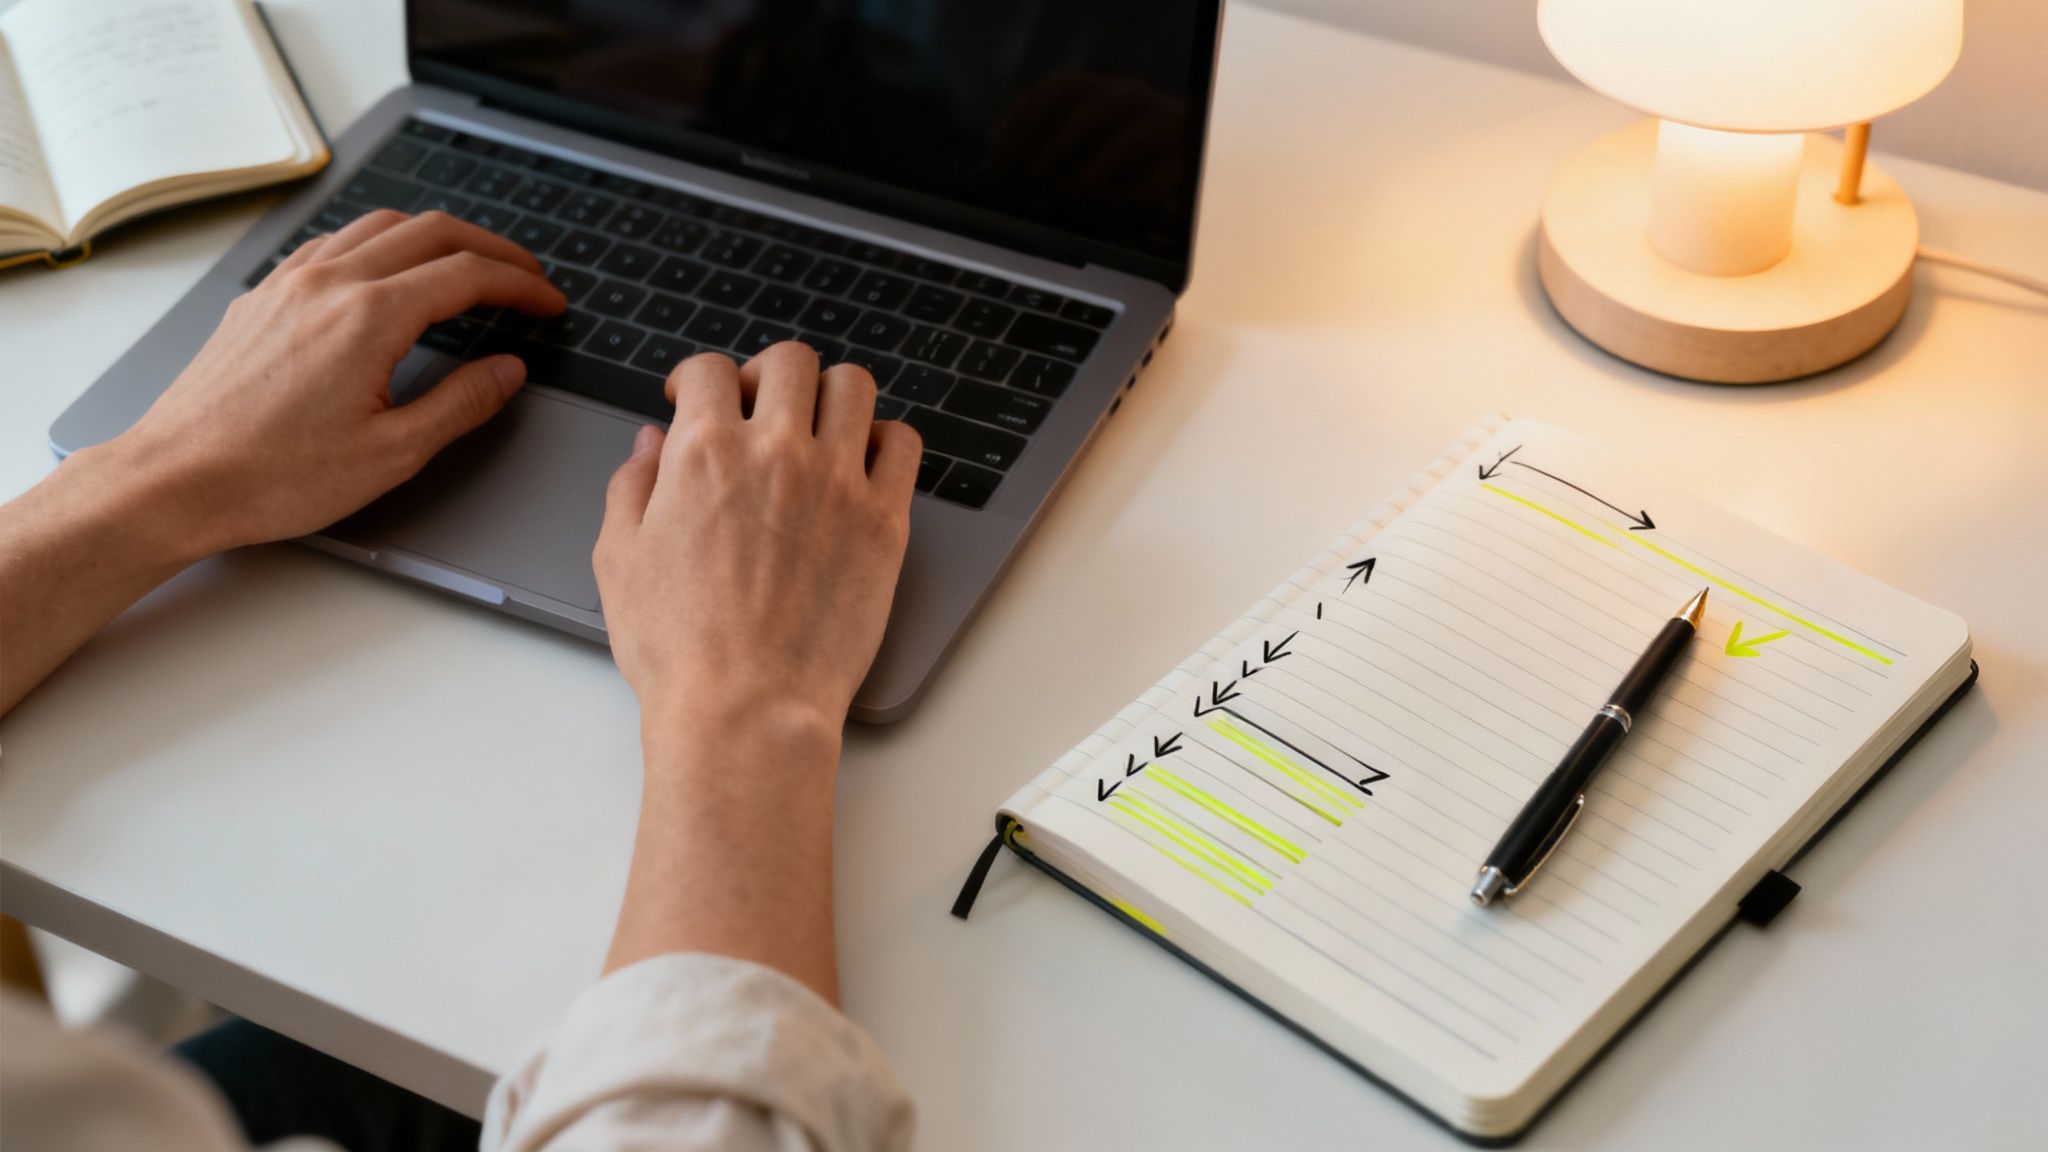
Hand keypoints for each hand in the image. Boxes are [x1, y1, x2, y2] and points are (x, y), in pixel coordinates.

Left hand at [96, 209, 564, 556]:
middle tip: (526, 275)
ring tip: (467, 266)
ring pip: (379, 226)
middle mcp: (329, 283)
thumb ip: (461, 403)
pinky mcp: (262, 297)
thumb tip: (506, 370)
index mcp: (370, 317)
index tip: (549, 302)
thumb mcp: (393, 454)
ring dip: (436, 237)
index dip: (521, 284)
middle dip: (491, 247)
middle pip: (430, 231)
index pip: (468, 275)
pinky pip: (333, 243)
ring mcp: (289, 283)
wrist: (176, 479)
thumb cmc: (274, 476)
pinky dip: (380, 244)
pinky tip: (388, 274)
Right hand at [593, 343, 918, 990]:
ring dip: (830, 394)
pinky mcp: (885, 521)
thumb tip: (649, 445)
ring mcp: (839, 482)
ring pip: (854, 387)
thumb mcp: (619, 559)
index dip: (697, 377)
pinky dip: (885, 439)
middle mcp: (777, 453)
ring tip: (816, 425)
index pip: (710, 369)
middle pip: (790, 362)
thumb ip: (633, 486)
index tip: (696, 396)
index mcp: (705, 452)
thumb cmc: (679, 650)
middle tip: (759, 406)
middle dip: (767, 374)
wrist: (747, 708)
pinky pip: (904, 445)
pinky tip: (864, 461)